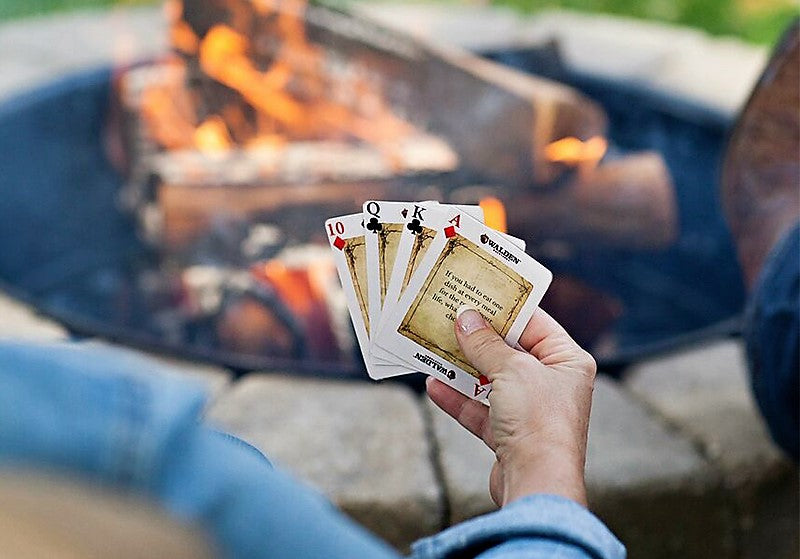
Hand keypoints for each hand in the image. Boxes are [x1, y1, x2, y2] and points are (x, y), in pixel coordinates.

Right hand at [426, 306, 595, 506]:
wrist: (537, 484)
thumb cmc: (538, 421)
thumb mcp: (510, 370)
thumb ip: (485, 344)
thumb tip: (466, 318)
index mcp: (568, 361)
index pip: (535, 323)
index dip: (505, 307)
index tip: (476, 293)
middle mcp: (552, 384)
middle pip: (511, 351)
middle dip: (478, 337)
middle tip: (449, 316)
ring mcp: (531, 410)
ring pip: (492, 380)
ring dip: (464, 367)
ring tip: (435, 346)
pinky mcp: (510, 434)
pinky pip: (480, 409)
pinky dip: (459, 398)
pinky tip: (434, 384)